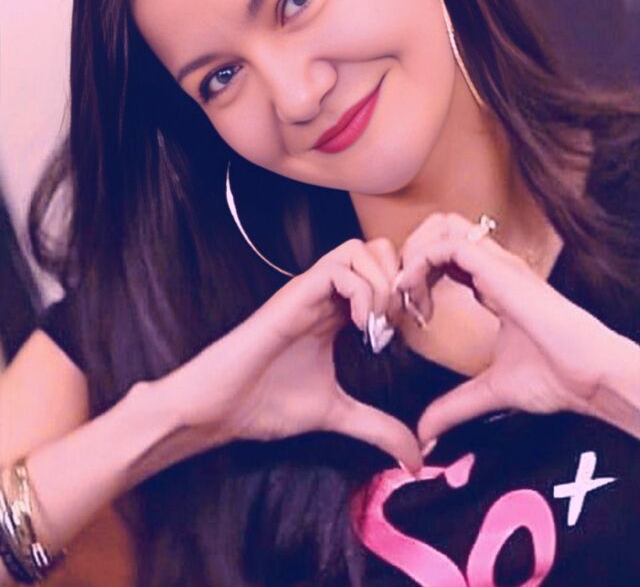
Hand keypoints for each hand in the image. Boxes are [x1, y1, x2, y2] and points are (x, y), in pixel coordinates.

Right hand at [168, 237, 421, 471]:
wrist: (219, 406)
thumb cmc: (265, 402)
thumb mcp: (336, 413)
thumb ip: (377, 427)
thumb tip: (415, 457)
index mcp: (336, 314)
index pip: (383, 276)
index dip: (406, 297)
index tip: (415, 334)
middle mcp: (326, 295)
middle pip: (377, 250)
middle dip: (401, 280)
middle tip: (402, 323)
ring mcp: (310, 291)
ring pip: (361, 249)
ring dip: (382, 283)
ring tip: (381, 325)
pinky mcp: (294, 295)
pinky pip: (338, 269)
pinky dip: (361, 292)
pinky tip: (362, 328)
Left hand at [395, 212, 624, 447]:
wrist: (589, 375)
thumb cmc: (556, 378)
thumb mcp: (490, 390)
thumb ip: (455, 406)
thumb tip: (426, 434)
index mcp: (495, 287)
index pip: (447, 259)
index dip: (420, 279)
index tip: (409, 315)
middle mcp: (494, 268)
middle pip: (441, 232)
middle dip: (411, 257)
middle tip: (401, 298)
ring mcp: (497, 263)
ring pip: (442, 228)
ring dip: (414, 256)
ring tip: (407, 295)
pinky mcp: (498, 268)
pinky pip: (447, 245)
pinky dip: (421, 264)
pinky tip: (416, 297)